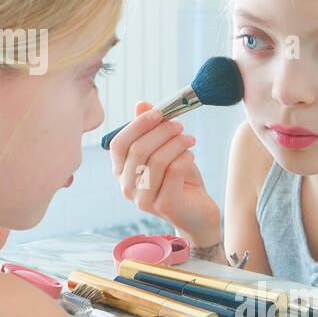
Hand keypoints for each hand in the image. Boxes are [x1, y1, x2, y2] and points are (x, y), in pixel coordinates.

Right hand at [108, 101, 222, 248]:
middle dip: (162, 131)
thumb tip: (141, 104)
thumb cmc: (179, 179)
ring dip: (177, 143)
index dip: (137, 125)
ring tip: (189, 139)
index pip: (119, 145)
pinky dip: (184, 157)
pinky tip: (191, 155)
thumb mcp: (165, 150)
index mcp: (121, 171)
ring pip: (157, 160)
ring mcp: (143, 199)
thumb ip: (151, 129)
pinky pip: (174, 172)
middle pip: (139, 150)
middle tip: (179, 125)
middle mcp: (126, 187)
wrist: (198, 212)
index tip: (158, 112)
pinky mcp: (164, 206)